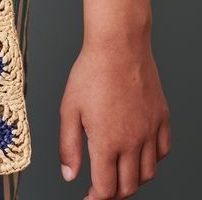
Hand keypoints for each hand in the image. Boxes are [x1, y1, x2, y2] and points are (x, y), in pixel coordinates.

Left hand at [58, 39, 170, 198]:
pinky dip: (152, 160)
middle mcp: (133, 142)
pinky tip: (140, 153)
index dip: (94, 199)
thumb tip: (69, 175)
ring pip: (148, 172)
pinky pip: (163, 150)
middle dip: (113, 193)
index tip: (87, 199)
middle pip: (128, 185)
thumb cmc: (91, 73)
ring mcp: (151, 130)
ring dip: (133, 180)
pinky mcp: (161, 117)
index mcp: (108, 142)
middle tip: (100, 189)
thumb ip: (68, 146)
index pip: (106, 188)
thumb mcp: (69, 109)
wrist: (118, 47)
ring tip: (119, 174)